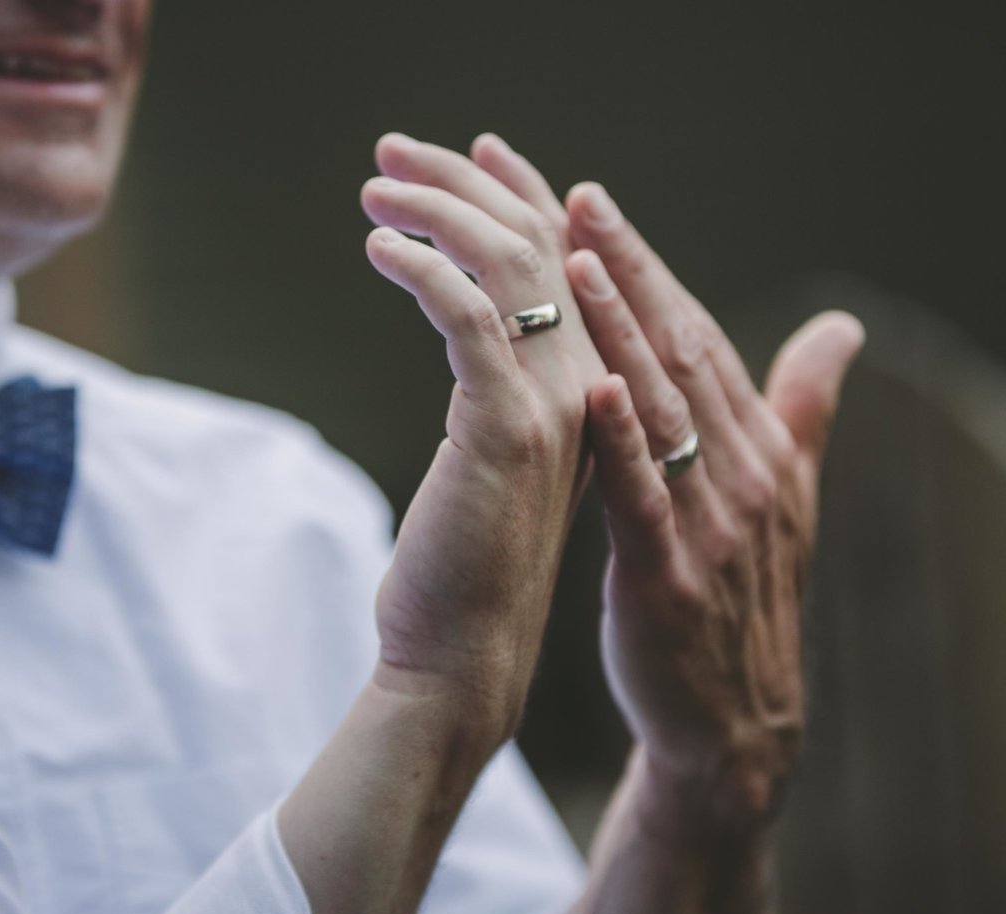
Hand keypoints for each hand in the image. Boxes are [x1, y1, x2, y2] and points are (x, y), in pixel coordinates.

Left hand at [358, 134, 606, 750]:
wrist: (481, 674)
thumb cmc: (496, 583)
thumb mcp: (531, 487)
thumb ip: (540, 415)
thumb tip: (500, 376)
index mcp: (626, 404)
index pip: (596, 278)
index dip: (541, 206)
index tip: (488, 156)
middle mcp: (615, 398)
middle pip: (565, 255)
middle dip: (487, 184)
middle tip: (410, 147)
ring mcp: (572, 418)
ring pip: (527, 274)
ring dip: (446, 212)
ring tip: (379, 183)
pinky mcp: (511, 440)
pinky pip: (476, 326)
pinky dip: (428, 273)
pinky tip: (379, 253)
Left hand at [465, 136, 863, 831]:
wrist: (734, 725)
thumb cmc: (747, 603)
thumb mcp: (787, 502)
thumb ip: (805, 408)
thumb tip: (845, 326)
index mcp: (764, 452)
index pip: (704, 340)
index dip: (653, 272)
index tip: (602, 208)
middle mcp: (746, 478)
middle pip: (684, 356)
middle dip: (630, 275)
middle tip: (581, 201)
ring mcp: (712, 529)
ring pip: (664, 412)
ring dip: (621, 332)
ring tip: (575, 265)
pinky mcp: (670, 581)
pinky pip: (645, 499)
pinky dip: (624, 440)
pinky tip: (595, 387)